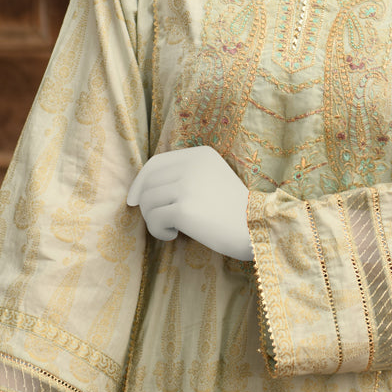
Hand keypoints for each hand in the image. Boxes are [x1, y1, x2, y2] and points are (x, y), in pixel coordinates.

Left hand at [127, 145, 253, 260]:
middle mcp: (192, 165)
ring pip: (147, 201)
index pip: (156, 162)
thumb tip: (141, 191)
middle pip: (148, 183)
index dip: (140, 181)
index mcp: (200, 155)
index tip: (133, 199)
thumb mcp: (212, 180)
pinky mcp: (184, 209)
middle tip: (161, 221)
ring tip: (172, 229)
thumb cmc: (234, 212)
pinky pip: (154, 219)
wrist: (258, 229)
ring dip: (153, 219)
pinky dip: (158, 230)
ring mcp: (187, 186)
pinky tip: (174, 235)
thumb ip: (184, 177)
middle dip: (147, 205)